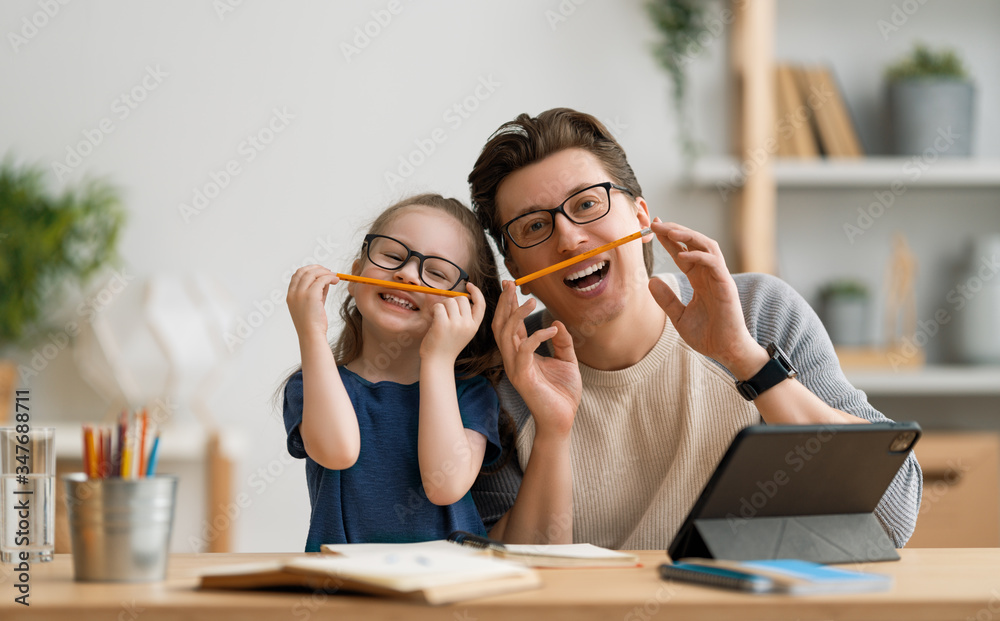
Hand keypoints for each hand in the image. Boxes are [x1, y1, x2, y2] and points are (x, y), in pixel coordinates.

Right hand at [287, 265, 338, 342]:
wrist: (311, 335)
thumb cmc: (313, 323)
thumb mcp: (312, 304)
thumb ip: (316, 292)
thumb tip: (325, 280)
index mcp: (290, 295)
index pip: (297, 275)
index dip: (309, 270)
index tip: (320, 271)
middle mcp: (293, 293)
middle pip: (304, 271)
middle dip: (317, 268)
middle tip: (329, 272)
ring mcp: (301, 293)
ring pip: (313, 274)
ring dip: (326, 272)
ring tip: (335, 276)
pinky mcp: (311, 295)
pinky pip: (322, 280)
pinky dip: (330, 277)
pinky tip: (336, 280)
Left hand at [419, 283, 485, 362]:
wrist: (438, 362)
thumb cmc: (447, 346)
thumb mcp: (463, 332)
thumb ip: (465, 317)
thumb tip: (459, 297)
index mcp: (474, 326)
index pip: (481, 304)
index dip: (476, 292)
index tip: (469, 285)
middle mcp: (467, 324)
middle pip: (462, 299)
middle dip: (452, 301)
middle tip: (445, 313)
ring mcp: (455, 324)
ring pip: (450, 301)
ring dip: (442, 306)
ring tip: (439, 318)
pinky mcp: (442, 324)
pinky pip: (439, 306)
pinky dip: (434, 310)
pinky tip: (434, 320)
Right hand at [492, 281, 580, 437]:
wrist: (562, 420)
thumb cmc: (562, 393)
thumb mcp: (567, 361)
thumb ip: (563, 341)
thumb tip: (557, 321)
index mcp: (521, 353)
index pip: (510, 324)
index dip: (509, 304)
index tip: (511, 285)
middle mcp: (514, 359)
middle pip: (501, 325)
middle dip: (504, 304)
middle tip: (510, 284)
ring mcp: (516, 368)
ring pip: (507, 335)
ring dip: (517, 316)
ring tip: (531, 301)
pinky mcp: (523, 377)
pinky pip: (525, 351)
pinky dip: (538, 336)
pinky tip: (553, 329)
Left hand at [647, 220, 766, 378]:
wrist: (726, 351)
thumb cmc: (708, 336)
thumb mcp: (679, 316)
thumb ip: (666, 299)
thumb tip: (651, 281)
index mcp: (699, 280)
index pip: (683, 252)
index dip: (670, 239)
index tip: (653, 228)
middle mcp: (710, 275)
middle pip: (694, 243)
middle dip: (676, 231)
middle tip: (656, 223)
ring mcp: (719, 278)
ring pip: (707, 246)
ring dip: (688, 235)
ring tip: (669, 231)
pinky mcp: (726, 285)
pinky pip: (714, 263)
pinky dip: (698, 256)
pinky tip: (681, 255)